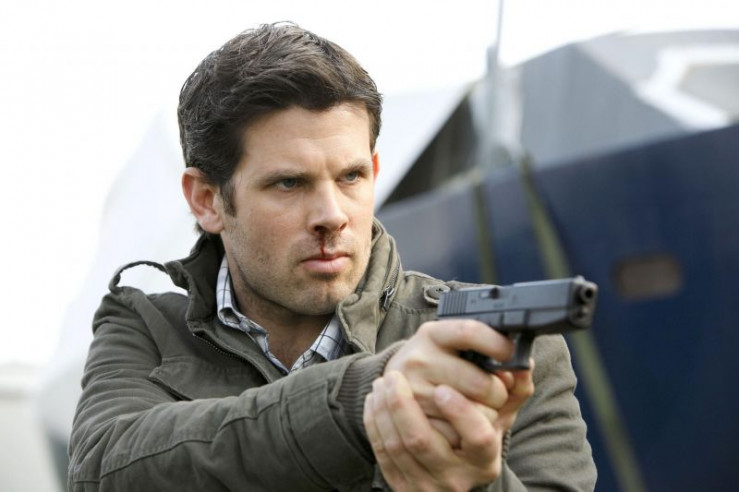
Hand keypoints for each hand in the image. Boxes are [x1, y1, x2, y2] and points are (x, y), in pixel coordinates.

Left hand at [364, 371, 506, 490]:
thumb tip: (522, 363)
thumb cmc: (478, 433)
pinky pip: (381, 452)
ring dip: (385, 409)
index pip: (478, 438)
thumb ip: (514, 389)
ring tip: (383, 381)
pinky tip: (374, 399)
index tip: (442, 388)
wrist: (455, 473)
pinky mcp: (402, 486)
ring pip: (396, 445)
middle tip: (395, 375)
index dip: (460, 413)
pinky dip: (375, 422)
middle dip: (403, 405)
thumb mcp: (500, 417)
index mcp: (484, 460)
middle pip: (423, 441)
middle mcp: (456, 477)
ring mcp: (427, 485)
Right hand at [384, 319, 516, 420]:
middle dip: (498, 393)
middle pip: (480, 382)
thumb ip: (503, 362)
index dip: (498, 345)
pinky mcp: (415, 421)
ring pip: (473, 411)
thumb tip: (524, 369)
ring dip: (486, 415)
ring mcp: (414, 391)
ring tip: (476, 406)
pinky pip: (460, 433)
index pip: (470, 331)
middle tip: (495, 393)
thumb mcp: (465, 357)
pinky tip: (460, 421)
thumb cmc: (443, 370)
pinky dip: (468, 432)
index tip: (510, 354)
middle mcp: (418, 358)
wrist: (400, 391)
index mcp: (432, 335)